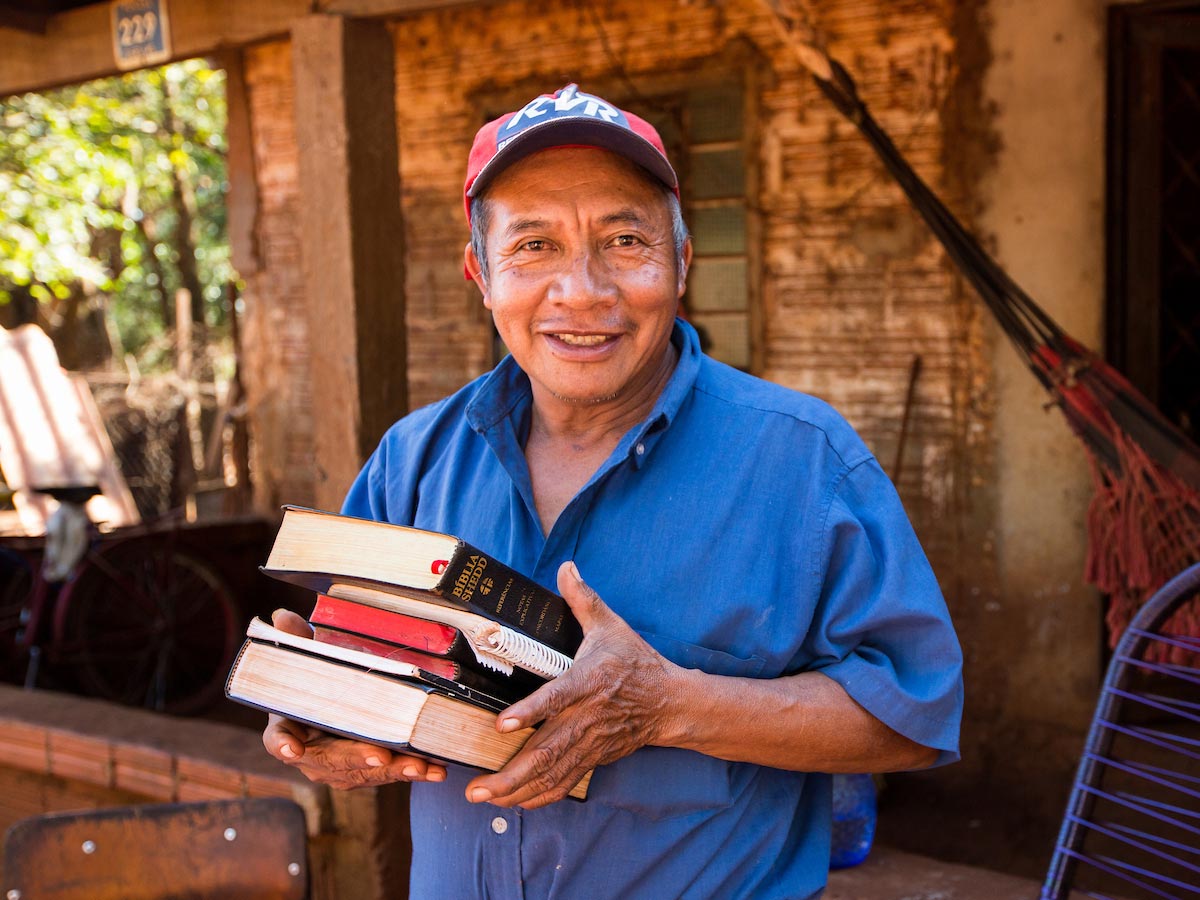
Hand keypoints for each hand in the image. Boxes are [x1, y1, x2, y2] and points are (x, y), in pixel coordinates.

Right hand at [261, 607, 446, 789]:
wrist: (333, 703)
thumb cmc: (317, 682)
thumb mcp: (306, 659)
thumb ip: (295, 641)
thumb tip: (281, 616)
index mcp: (287, 728)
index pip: (278, 738)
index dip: (284, 744)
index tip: (292, 749)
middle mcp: (311, 756)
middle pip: (330, 761)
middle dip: (357, 759)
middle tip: (380, 756)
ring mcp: (340, 769)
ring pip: (364, 774)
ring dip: (393, 771)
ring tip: (417, 765)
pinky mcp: (368, 773)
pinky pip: (389, 774)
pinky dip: (413, 771)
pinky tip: (435, 770)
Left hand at [464, 562, 681, 808]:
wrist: (671, 702)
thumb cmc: (636, 662)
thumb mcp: (611, 626)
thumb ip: (583, 599)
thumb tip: (566, 567)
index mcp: (589, 680)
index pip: (558, 697)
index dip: (531, 711)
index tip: (503, 724)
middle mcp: (587, 716)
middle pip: (547, 749)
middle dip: (509, 772)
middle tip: (475, 786)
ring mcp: (590, 742)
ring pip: (551, 772)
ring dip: (516, 789)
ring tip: (483, 797)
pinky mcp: (594, 757)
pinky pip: (563, 782)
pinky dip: (538, 796)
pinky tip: (512, 803)